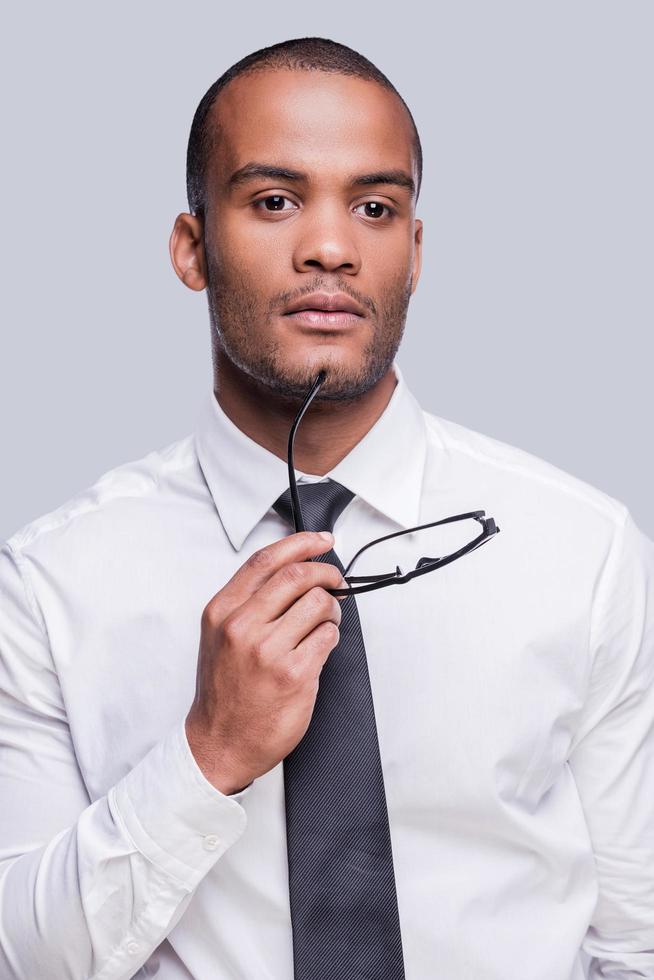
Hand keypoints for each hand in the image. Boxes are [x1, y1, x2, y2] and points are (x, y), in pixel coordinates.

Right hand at [185, 531, 346, 793]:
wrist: (220, 742)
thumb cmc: (224, 691)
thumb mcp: (219, 636)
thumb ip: (248, 602)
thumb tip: (294, 570)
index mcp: (221, 611)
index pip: (265, 560)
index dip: (301, 543)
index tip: (323, 540)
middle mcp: (241, 626)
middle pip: (297, 576)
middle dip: (326, 573)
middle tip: (336, 581)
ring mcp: (267, 651)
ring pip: (319, 603)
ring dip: (332, 608)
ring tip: (326, 621)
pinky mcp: (294, 674)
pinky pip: (328, 636)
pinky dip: (331, 636)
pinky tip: (321, 646)